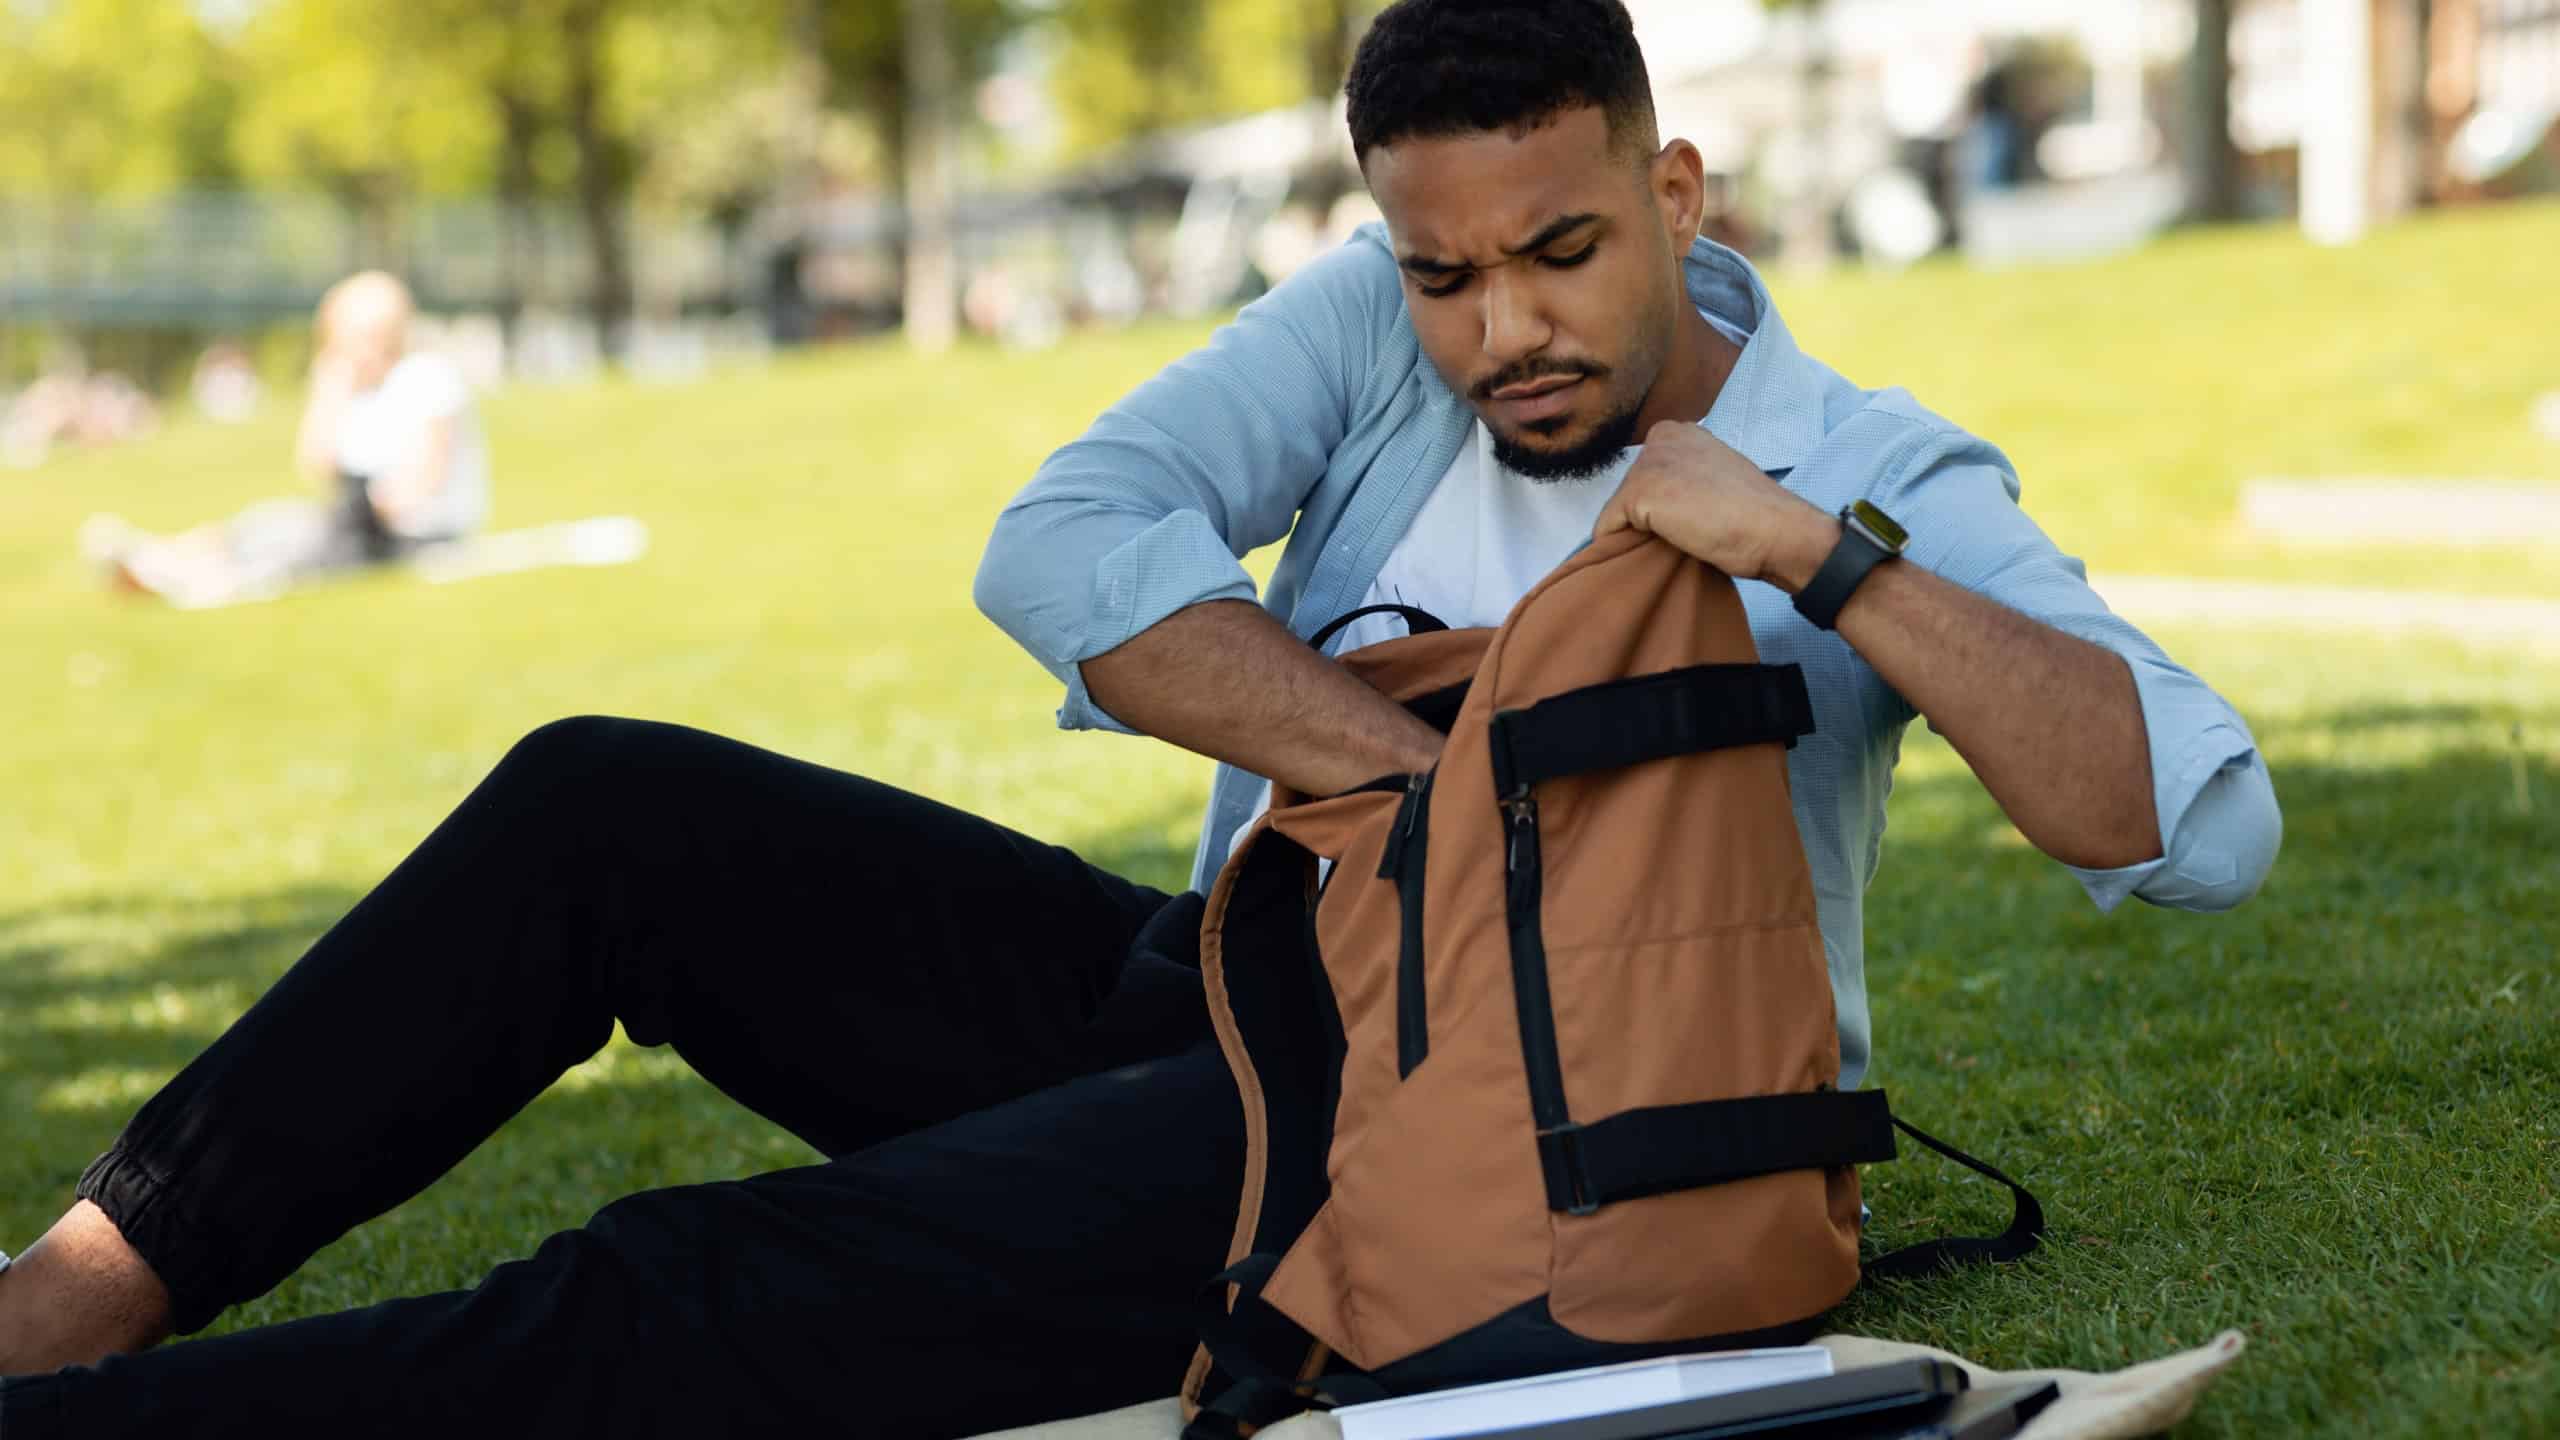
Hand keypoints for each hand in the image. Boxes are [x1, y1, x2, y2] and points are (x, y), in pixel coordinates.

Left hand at [1593, 422, 1838, 590]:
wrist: (1774, 530)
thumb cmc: (1754, 512)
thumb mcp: (1714, 475)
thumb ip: (1685, 475)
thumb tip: (1663, 500)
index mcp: (1680, 431)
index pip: (1646, 473)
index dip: (1661, 503)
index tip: (1690, 515)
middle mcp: (1661, 438)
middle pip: (1629, 488)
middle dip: (1648, 515)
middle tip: (1687, 530)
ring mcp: (1648, 464)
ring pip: (1620, 510)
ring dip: (1640, 532)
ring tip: (1680, 539)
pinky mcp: (1638, 494)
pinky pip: (1608, 529)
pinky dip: (1622, 546)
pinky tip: (1657, 549)